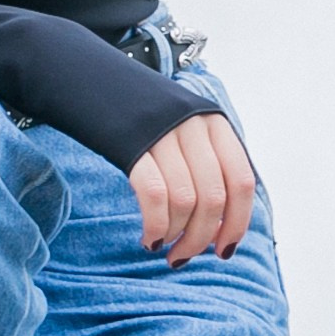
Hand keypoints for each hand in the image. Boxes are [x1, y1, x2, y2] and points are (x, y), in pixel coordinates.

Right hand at [128, 109, 255, 264]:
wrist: (92, 79)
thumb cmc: (141, 114)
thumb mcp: (184, 126)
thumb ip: (205, 161)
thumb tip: (217, 221)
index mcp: (214, 123)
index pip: (242, 182)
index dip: (238, 222)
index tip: (224, 250)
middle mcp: (194, 126)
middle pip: (213, 197)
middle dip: (201, 238)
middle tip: (184, 255)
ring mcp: (163, 133)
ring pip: (185, 200)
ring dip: (178, 235)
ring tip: (164, 247)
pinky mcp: (132, 144)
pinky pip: (154, 194)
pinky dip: (156, 225)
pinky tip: (150, 237)